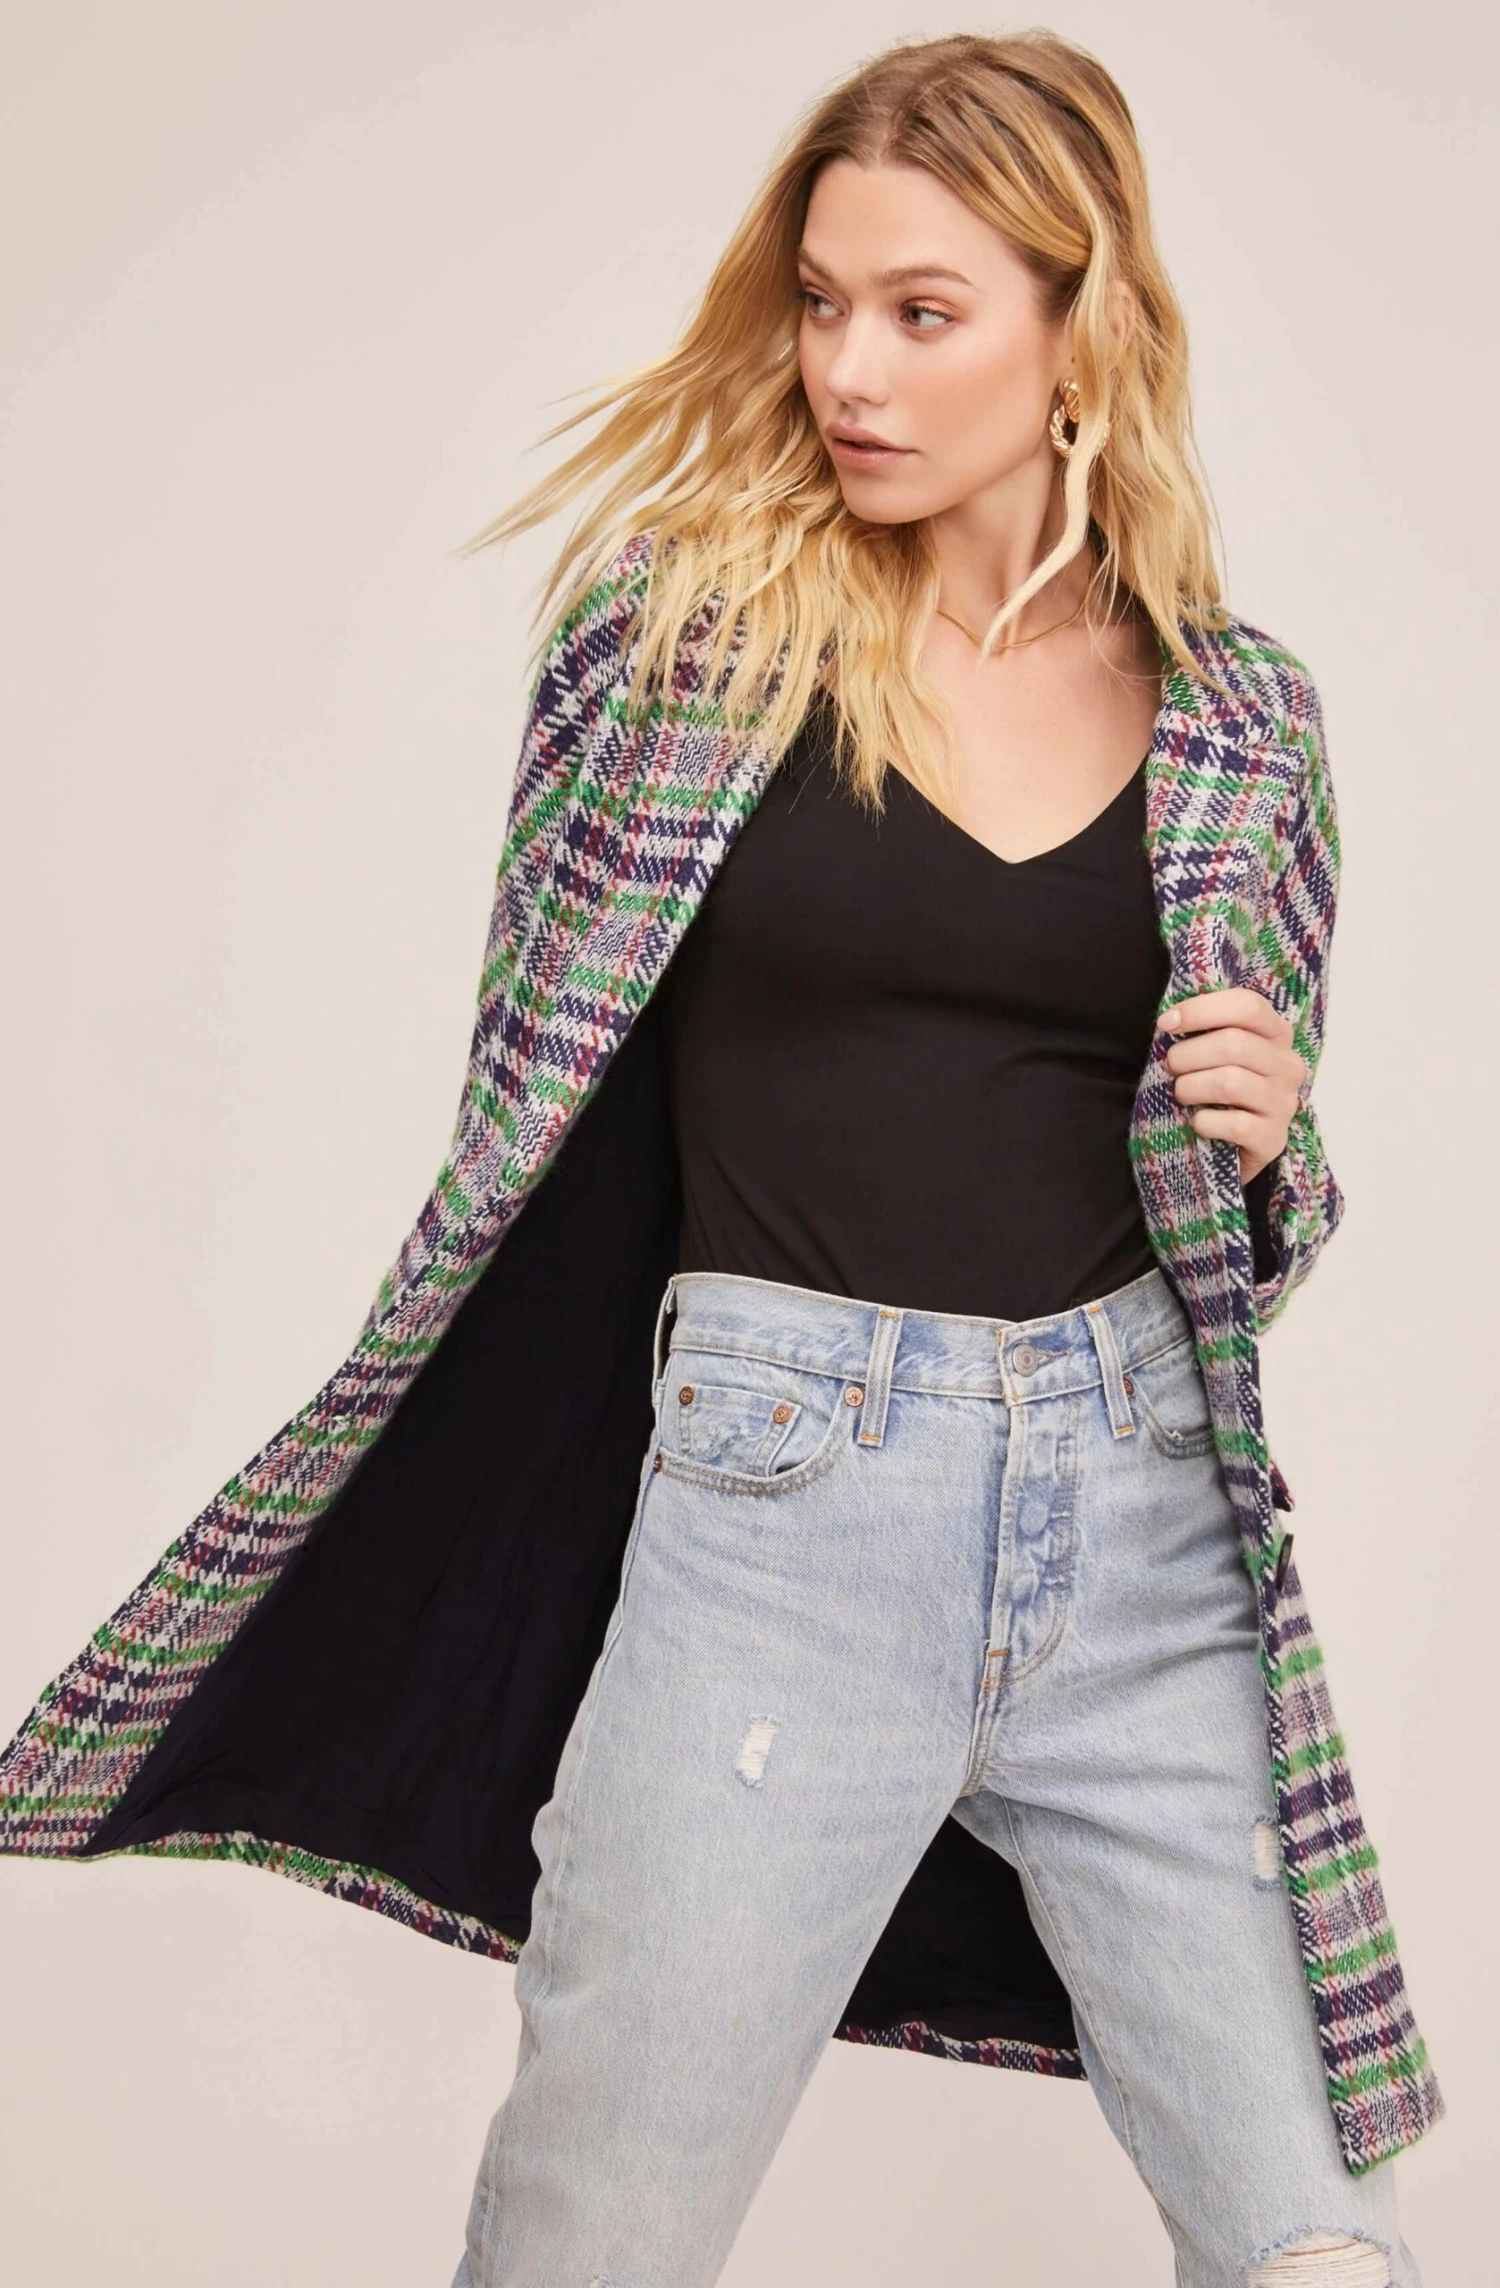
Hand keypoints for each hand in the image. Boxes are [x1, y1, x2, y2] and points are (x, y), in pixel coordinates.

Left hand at [1154, 987, 1306, 1184]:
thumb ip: (1205, 1029)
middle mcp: (1287, 1065)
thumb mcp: (1218, 1053)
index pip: (1248, 1006)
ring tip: (1182, 1093)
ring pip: (1229, 1082)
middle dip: (1187, 1054)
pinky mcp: (1273, 1138)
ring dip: (1190, 1087)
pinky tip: (1198, 1122)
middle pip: (1233, 1043)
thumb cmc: (1219, 1090)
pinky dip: (1203, 1122)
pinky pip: (1233, 1124)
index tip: (1165, 1024)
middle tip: (1169, 1067)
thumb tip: (1170, 1019)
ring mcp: (1283, 1102)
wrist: (1235, 1145)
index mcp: (1276, 1034)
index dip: (1201, 1010)